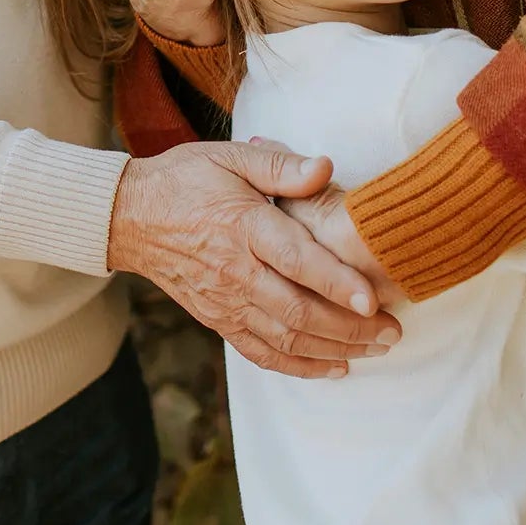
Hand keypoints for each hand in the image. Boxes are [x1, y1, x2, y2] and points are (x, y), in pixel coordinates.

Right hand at [107, 140, 403, 376]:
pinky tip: (332, 367)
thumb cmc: (188, 179)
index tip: (372, 299)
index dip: (336, 282)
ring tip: (375, 351)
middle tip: (392, 332)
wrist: (132, 216)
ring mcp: (226, 301)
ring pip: (285, 337)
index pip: (296, 260)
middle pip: (298, 310)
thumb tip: (325, 167)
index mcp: (244, 226)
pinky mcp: (218, 319)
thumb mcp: (233, 156)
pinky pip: (261, 352)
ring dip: (334, 349)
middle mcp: (236, 270)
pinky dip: (298, 365)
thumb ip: (281, 164)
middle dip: (350, 328)